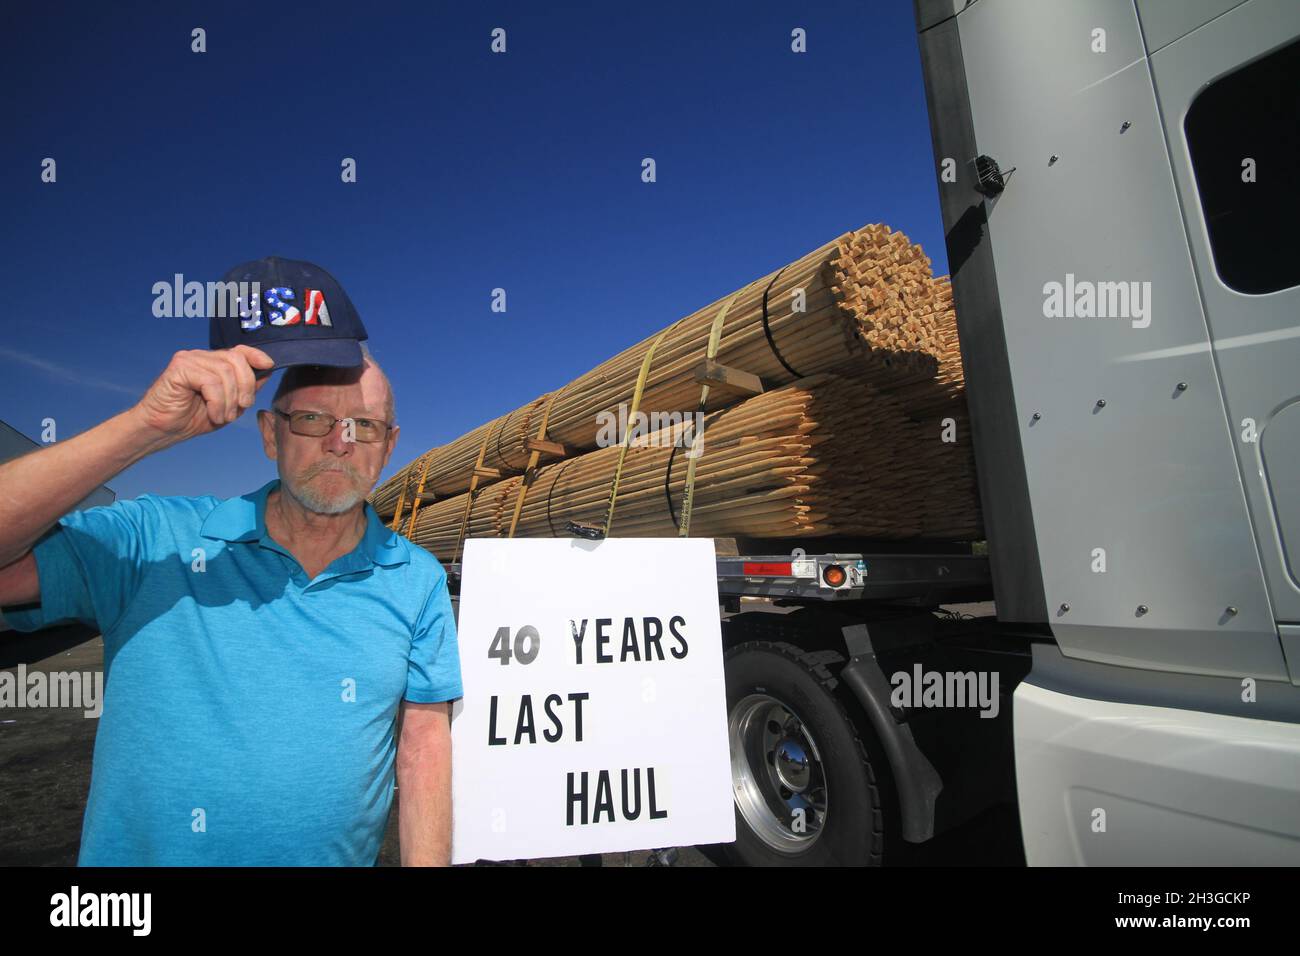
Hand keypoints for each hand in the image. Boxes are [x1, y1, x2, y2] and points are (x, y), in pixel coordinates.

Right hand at [131, 346, 274, 442]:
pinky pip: (211, 382)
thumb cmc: (192, 418)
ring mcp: (189, 359)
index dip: (256, 355)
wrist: (162, 430)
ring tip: (223, 416)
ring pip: (225, 373)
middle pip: (237, 360)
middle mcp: (201, 356)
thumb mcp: (229, 405)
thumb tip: (266, 371)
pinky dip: (217, 402)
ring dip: (230, 400)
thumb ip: (245, 388)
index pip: (239, 350)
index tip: (268, 365)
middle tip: (240, 409)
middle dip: (245, 387)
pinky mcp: (179, 367)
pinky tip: (213, 415)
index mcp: (213, 363)